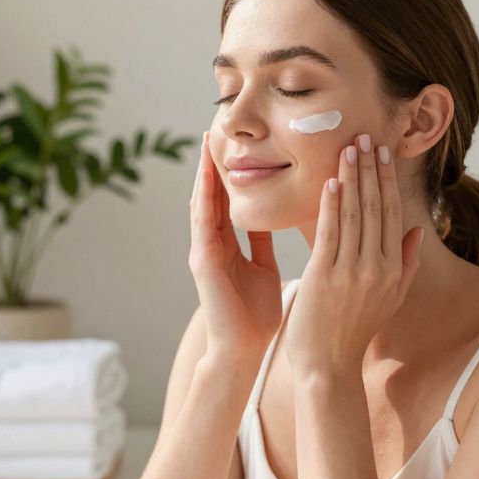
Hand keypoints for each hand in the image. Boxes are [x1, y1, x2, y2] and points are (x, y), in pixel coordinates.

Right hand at [189, 130, 282, 363]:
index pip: (228, 200)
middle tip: (214, 128)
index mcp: (227, 245)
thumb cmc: (255, 315)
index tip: (237, 143)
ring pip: (202, 203)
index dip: (231, 171)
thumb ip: (263, 243)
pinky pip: (203, 224)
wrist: (243, 350)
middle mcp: (211, 244)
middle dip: (212, 163)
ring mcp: (203, 251)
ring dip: (203, 174)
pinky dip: (205, 199)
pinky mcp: (202, 262)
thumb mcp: (263, 269)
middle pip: (211, 195)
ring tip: (206, 144)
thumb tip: (276, 218)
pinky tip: (207, 179)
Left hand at [283, 133, 425, 377]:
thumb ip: (405, 264)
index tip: (383, 153)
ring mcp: (352, 273)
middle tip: (366, 137)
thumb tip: (417, 232)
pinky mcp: (325, 277)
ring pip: (355, 215)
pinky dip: (332, 205)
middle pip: (376, 208)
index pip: (392, 215)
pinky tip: (331, 181)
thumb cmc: (353, 333)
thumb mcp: (390, 299)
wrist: (328, 367)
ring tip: (350, 148)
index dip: (388, 181)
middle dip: (372, 170)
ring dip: (353, 178)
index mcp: (393, 271)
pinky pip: (331, 233)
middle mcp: (377, 268)